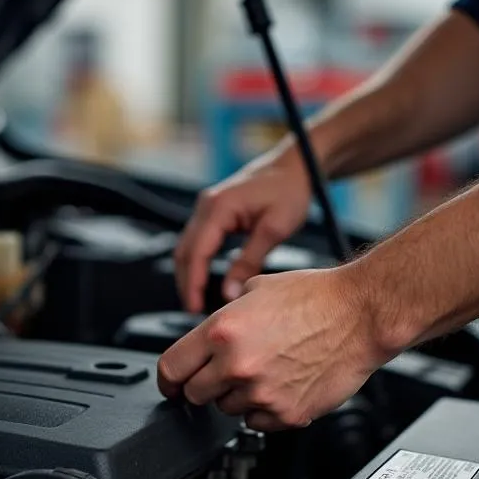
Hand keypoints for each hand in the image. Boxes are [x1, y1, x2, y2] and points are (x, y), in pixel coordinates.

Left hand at [157, 268, 385, 431]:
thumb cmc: (316, 298)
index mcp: (222, 331)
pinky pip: (257, 422)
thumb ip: (224, 318)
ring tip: (267, 370)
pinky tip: (282, 384)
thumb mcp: (256, 290)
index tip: (171, 386)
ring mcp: (261, 393)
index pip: (171, 369)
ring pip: (227, 410)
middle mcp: (236, 365)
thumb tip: (205, 340)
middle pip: (195, 394)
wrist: (360, 315)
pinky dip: (264, 410)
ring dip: (238, 396)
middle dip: (206, 385)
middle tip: (227, 372)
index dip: (168, 381)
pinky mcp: (285, 414)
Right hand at [174, 155, 309, 313]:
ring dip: (190, 274)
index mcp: (218, 207)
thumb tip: (228, 294)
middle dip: (187, 284)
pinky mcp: (213, 211)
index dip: (193, 284)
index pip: (196, 253)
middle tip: (194, 312)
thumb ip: (248, 261)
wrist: (294, 166)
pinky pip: (197, 241)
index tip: (195, 309)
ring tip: (198, 302)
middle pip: (184, 252)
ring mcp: (206, 206)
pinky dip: (197, 262)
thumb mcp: (274, 229)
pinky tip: (205, 281)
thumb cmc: (289, 192)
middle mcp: (206, 205)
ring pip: (187, 247)